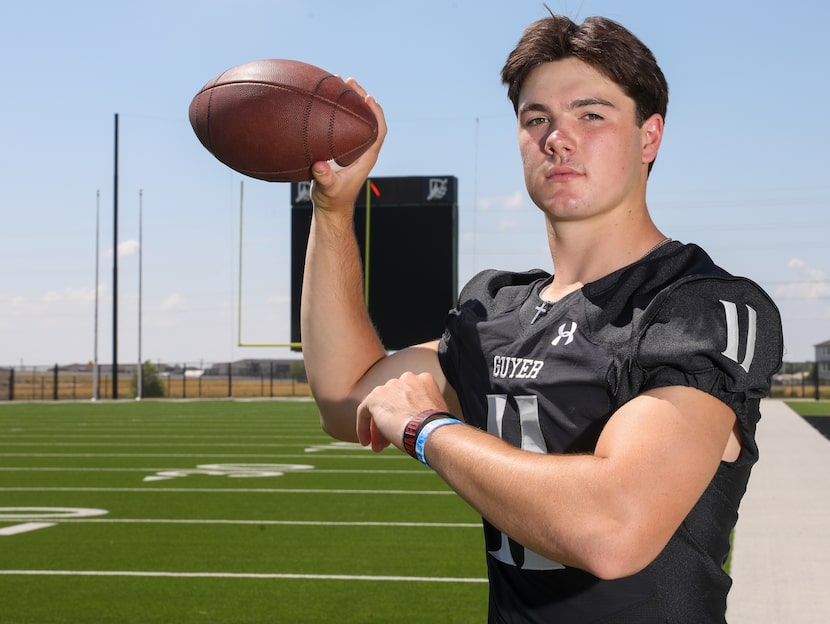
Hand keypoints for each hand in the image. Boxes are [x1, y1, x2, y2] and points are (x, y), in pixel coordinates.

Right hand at [310, 78, 386, 214]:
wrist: (330, 208)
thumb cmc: (332, 200)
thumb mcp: (328, 190)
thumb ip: (325, 179)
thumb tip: (320, 166)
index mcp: (366, 157)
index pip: (379, 131)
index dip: (377, 113)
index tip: (368, 98)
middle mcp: (362, 150)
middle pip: (369, 118)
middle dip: (361, 98)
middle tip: (349, 81)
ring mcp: (352, 148)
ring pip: (356, 119)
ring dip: (349, 101)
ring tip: (338, 81)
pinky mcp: (341, 149)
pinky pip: (342, 125)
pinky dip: (336, 111)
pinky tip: (323, 100)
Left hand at [356, 372, 448, 452]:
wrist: (430, 431)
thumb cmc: (437, 430)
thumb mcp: (434, 415)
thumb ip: (421, 412)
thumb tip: (413, 423)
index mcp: (424, 380)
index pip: (407, 397)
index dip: (404, 415)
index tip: (404, 429)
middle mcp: (406, 378)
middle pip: (392, 402)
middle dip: (390, 421)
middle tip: (388, 441)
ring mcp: (390, 386)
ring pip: (379, 408)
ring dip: (378, 427)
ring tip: (379, 446)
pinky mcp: (375, 397)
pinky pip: (364, 412)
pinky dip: (363, 427)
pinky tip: (366, 442)